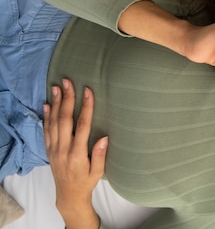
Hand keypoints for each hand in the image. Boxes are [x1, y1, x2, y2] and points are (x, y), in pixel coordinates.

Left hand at [44, 79, 106, 228]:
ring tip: (57, 87)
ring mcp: (54, 149)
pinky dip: (46, 116)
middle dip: (67, 99)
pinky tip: (48, 104)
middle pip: (65, 120)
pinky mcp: (49, 150)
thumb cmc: (87, 182)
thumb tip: (104, 137)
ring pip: (53, 122)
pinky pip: (46, 130)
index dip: (86, 107)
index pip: (82, 126)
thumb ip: (100, 155)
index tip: (88, 92)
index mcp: (77, 154)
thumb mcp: (98, 172)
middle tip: (68, 82)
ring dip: (56, 103)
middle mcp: (63, 149)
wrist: (68, 195)